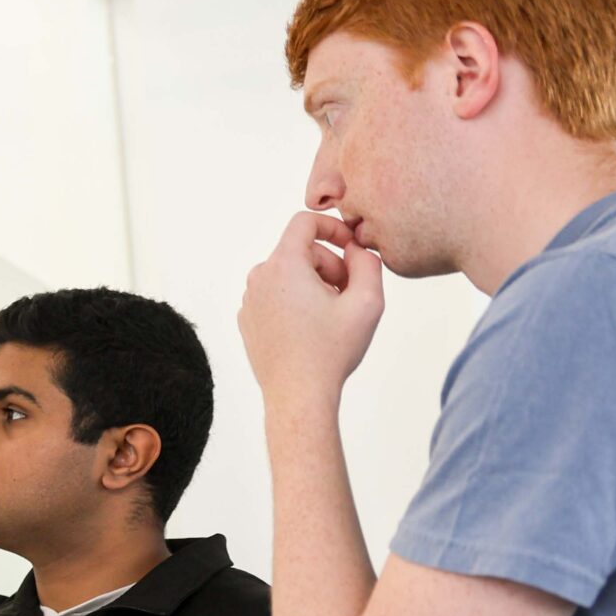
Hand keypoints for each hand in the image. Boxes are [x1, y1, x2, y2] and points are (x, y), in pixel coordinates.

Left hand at [238, 212, 383, 412]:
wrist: (298, 394)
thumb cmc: (330, 351)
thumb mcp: (368, 302)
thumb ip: (367, 262)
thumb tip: (356, 248)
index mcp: (283, 264)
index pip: (304, 222)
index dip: (333, 227)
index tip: (350, 246)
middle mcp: (259, 276)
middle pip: (300, 252)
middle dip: (329, 266)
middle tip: (348, 296)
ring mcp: (249, 299)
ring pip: (289, 275)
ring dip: (314, 286)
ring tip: (330, 316)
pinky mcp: (247, 318)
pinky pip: (276, 296)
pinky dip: (295, 303)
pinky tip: (310, 331)